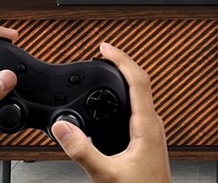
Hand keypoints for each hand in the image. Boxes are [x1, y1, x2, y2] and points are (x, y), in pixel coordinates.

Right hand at [51, 42, 170, 182]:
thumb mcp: (106, 175)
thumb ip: (82, 151)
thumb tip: (62, 127)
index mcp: (148, 126)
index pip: (138, 79)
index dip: (121, 59)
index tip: (105, 47)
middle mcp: (154, 126)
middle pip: (141, 82)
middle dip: (121, 64)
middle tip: (103, 53)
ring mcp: (153, 133)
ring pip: (140, 96)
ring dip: (123, 80)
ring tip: (107, 70)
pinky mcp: (148, 141)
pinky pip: (137, 109)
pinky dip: (124, 97)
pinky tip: (112, 102)